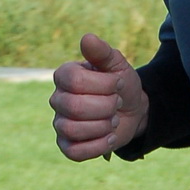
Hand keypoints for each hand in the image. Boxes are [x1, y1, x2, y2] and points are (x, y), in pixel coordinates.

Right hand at [50, 33, 148, 160]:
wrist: (132, 110)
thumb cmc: (121, 85)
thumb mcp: (117, 64)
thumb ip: (102, 52)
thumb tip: (87, 38)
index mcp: (65, 75)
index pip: (74, 81)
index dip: (103, 85)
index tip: (117, 83)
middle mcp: (58, 98)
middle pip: (74, 107)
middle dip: (105, 107)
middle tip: (116, 103)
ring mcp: (60, 123)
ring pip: (73, 130)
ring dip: (102, 126)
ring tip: (112, 119)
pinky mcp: (67, 145)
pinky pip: (74, 152)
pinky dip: (97, 146)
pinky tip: (109, 137)